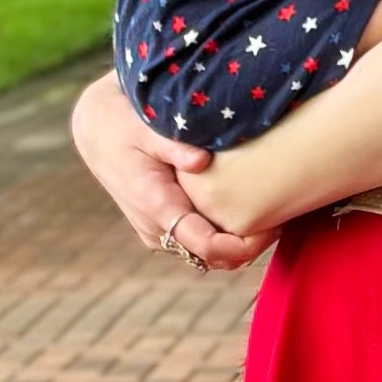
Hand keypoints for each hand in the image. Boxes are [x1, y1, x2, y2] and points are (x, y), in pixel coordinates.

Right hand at [68, 71, 269, 270]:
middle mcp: (156, 228)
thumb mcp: (147, 127)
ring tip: (271, 215)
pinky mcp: (162, 227)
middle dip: (250, 246)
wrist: (97, 131)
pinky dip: (223, 236)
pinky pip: (199, 243)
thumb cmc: (126, 123)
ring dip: (238, 244)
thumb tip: (202, 161)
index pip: (207, 247)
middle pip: (213, 258)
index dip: (245, 245)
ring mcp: (157, 232)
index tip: (274, 226)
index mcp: (156, 206)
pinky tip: (248, 213)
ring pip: (207, 255)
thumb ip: (174, 144)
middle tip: (283, 219)